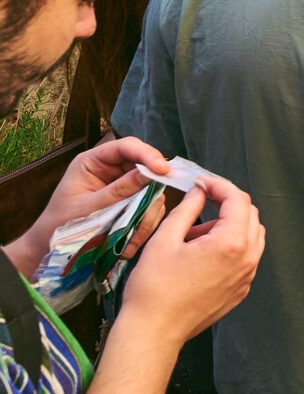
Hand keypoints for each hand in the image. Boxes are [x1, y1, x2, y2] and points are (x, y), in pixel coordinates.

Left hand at [6, 136, 168, 278]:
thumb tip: (150, 174)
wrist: (50, 246)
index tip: (163, 170)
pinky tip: (132, 241)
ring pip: (151, 189)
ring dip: (148, 212)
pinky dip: (146, 224)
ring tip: (134, 236)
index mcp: (92, 162)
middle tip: (152, 207)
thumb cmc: (61, 224)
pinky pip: (149, 206)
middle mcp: (110, 169)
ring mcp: (122, 185)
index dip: (148, 154)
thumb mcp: (89, 208)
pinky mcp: (129, 201)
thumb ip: (119, 190)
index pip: (126, 147)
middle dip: (152, 187)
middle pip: (144, 166)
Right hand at [117, 177, 262, 348]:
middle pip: (250, 215)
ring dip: (228, 225)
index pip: (238, 200)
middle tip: (199, 202)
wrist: (154, 331)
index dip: (219, 185)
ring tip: (193, 235)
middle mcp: (247, 260)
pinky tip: (200, 253)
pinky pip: (245, 257)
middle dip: (226, 203)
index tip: (201, 183)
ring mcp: (247, 277)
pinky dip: (229, 246)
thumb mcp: (165, 240)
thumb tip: (199, 191)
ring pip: (251, 236)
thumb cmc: (153, 288)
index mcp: (231, 244)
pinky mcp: (241, 290)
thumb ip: (187, 209)